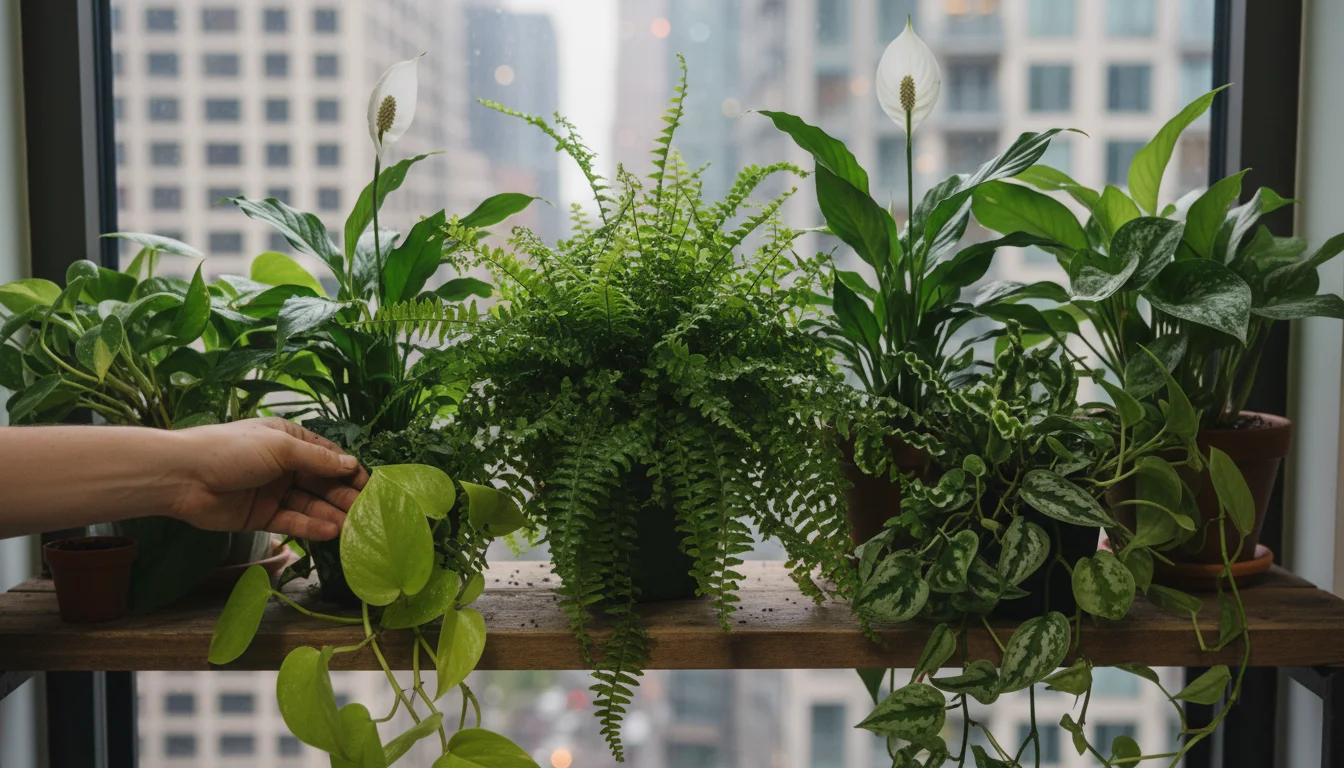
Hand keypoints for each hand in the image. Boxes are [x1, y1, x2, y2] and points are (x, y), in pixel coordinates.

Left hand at [170, 418, 368, 540]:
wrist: (182, 477)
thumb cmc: (233, 451)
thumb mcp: (280, 448)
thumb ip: (317, 459)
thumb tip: (351, 464)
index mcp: (288, 440)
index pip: (327, 456)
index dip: (349, 470)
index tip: (370, 487)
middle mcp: (284, 465)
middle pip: (321, 482)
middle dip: (343, 496)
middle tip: (366, 512)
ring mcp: (273, 492)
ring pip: (309, 504)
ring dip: (330, 514)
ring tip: (353, 526)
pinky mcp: (262, 517)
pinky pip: (292, 521)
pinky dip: (311, 526)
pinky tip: (330, 531)